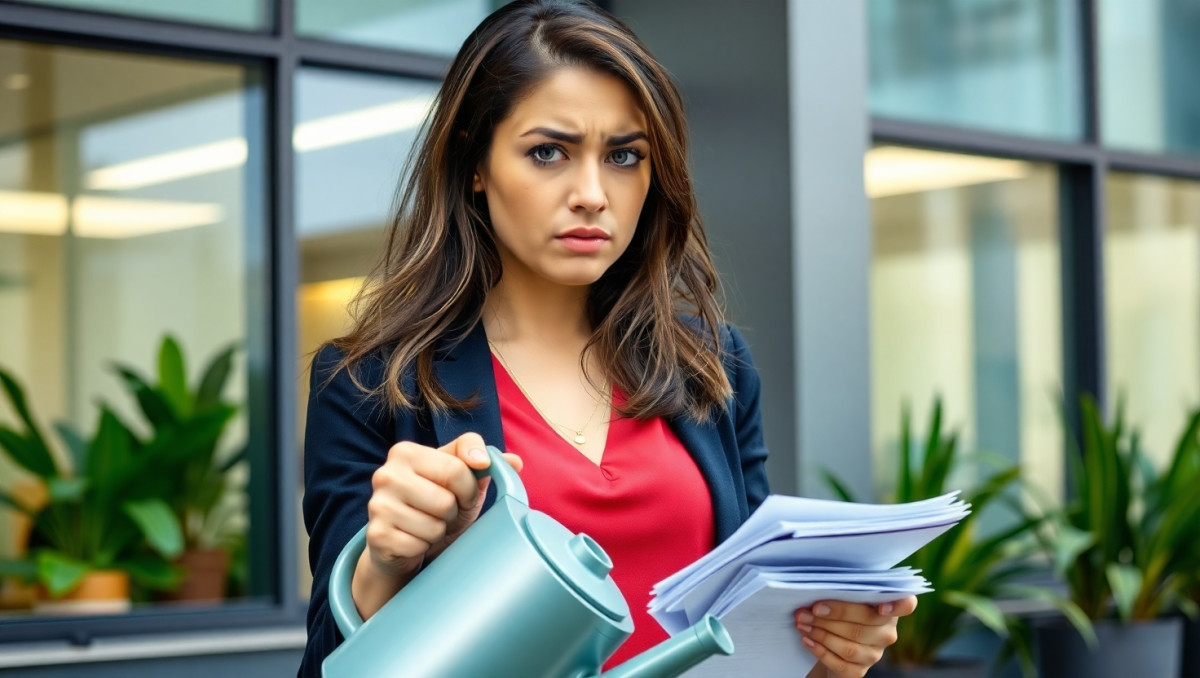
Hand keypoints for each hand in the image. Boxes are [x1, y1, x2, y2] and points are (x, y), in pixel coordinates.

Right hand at [352, 433, 522, 617]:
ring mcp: (377, 505)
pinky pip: (418, 546)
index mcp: (406, 452)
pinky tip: (414, 539)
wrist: (403, 541)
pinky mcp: (377, 536)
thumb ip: (485, 462)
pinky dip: (423, 546)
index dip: (468, 488)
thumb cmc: (435, 503)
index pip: (458, 470)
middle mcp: (385, 474)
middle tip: (443, 513)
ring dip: (439, 531)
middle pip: (446, 501)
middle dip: (453, 512)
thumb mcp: (461, 478)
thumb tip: (515, 462)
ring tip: (428, 525)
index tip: (462, 494)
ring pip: (434, 526)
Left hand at [796, 596, 917, 677]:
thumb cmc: (839, 613)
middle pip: (864, 623)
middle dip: (832, 615)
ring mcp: (874, 654)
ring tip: (802, 622)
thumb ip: (843, 589)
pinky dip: (820, 650)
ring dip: (821, 633)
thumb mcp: (845, 598)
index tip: (881, 608)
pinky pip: (839, 662)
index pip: (906, 605)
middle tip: (807, 609)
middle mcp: (887, 633)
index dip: (897, 606)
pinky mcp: (859, 671)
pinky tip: (807, 639)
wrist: (832, 645)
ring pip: (849, 645)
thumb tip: (820, 585)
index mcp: (888, 608)